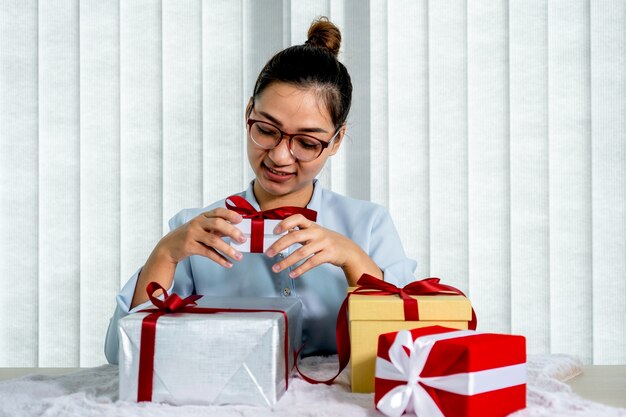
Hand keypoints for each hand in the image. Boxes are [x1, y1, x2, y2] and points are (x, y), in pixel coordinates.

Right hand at [158, 208, 246, 267]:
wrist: (169, 246)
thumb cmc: (190, 236)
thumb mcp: (202, 228)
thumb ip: (218, 228)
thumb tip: (237, 231)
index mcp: (203, 216)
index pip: (218, 211)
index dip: (230, 214)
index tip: (241, 219)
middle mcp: (197, 223)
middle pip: (217, 224)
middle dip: (232, 231)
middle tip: (243, 239)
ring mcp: (192, 234)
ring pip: (213, 240)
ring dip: (228, 249)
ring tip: (239, 256)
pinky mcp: (189, 246)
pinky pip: (208, 253)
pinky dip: (219, 259)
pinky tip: (228, 264)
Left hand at [265, 214, 382, 284]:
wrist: (348, 250)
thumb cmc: (327, 241)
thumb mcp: (315, 233)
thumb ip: (300, 232)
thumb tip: (282, 233)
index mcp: (312, 225)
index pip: (297, 218)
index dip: (285, 223)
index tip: (275, 231)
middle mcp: (317, 232)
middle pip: (295, 236)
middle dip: (279, 245)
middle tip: (268, 254)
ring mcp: (323, 243)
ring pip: (301, 252)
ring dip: (286, 261)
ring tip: (276, 268)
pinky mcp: (328, 254)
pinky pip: (311, 262)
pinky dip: (300, 269)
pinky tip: (292, 274)